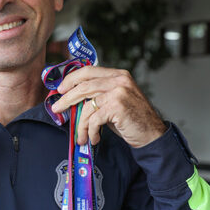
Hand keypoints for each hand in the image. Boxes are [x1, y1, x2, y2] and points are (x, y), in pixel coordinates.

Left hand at [50, 67, 165, 147]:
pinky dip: (91, 132)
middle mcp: (119, 80)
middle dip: (67, 99)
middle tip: (57, 109)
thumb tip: (73, 99)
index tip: (60, 89)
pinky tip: (95, 138)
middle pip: (84, 86)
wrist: (153, 135)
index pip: (88, 71)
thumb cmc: (132, 120)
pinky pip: (94, 120)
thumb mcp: (115, 101)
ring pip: (87, 106)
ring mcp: (119, 92)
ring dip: (80, 124)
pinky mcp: (117, 107)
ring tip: (80, 136)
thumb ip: (98, 95)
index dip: (71, 79)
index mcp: (118, 75)